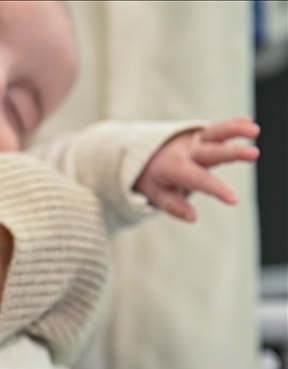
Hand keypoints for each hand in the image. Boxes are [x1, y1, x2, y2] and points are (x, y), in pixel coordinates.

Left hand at [133, 117, 258, 221]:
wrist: (142, 154)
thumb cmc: (152, 178)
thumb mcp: (155, 194)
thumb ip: (174, 205)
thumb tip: (192, 217)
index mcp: (175, 168)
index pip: (198, 179)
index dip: (216, 189)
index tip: (234, 200)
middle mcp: (186, 152)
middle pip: (211, 152)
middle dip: (232, 152)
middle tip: (253, 153)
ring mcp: (195, 141)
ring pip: (216, 133)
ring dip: (235, 130)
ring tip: (254, 130)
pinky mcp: (201, 135)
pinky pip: (217, 128)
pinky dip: (232, 123)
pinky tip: (249, 121)